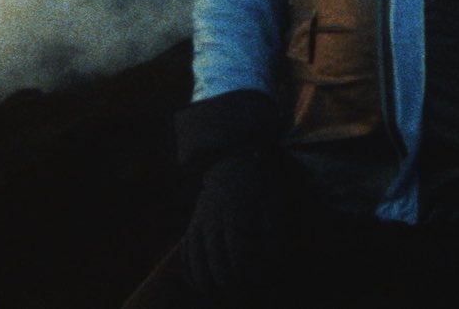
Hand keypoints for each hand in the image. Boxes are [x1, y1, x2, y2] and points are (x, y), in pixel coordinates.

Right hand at [181, 150, 291, 301]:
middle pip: (214, 265)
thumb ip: (274, 229)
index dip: (249, 273)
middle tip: (242, 291)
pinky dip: (190, 275)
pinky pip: (185, 258)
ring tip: (220, 294)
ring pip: (195, 265)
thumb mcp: (272, 199)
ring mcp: (198, 227)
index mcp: (234, 217)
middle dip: (229, 284)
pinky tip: (200, 285)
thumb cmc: (255, 184)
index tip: (260, 278)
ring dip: (207, 284)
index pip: (238, 256)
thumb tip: (271, 256)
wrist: (228, 164)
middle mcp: (212, 224)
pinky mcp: (190, 229)